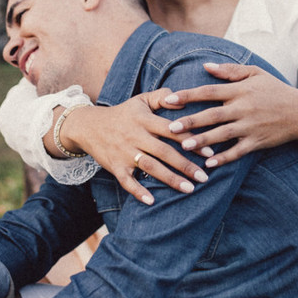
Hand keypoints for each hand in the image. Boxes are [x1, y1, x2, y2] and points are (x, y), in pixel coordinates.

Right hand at [64, 89, 209, 203]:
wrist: (88, 126)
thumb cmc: (123, 114)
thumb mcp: (140, 100)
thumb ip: (162, 96)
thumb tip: (183, 99)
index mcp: (144, 119)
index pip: (172, 130)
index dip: (191, 140)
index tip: (209, 152)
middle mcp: (135, 136)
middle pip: (164, 152)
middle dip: (185, 165)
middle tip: (205, 177)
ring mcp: (124, 152)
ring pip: (150, 167)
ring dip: (170, 179)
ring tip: (189, 189)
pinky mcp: (115, 166)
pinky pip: (127, 181)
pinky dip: (138, 191)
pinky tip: (152, 201)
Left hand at [163, 63, 297, 168]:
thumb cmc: (276, 91)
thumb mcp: (256, 74)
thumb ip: (230, 71)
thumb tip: (205, 66)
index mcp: (240, 90)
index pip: (209, 92)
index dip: (188, 95)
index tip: (168, 99)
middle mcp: (243, 108)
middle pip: (212, 115)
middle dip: (190, 121)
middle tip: (169, 128)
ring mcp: (250, 126)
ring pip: (222, 135)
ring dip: (203, 141)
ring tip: (184, 147)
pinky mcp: (257, 141)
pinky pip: (238, 152)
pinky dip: (224, 158)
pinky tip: (209, 164)